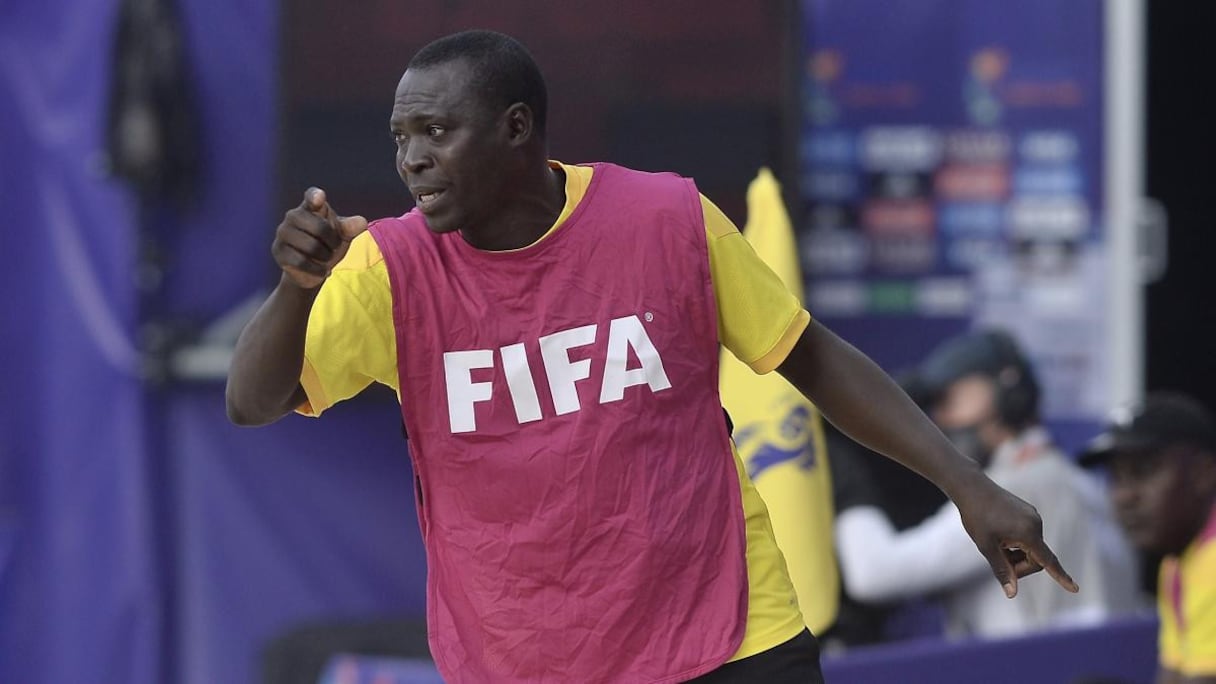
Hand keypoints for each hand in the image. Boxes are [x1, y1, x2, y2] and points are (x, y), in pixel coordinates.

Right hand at [272, 187, 367, 288]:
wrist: (312, 269)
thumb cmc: (328, 245)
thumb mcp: (342, 236)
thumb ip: (351, 228)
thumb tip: (362, 223)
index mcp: (311, 207)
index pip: (312, 197)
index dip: (315, 196)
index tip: (320, 198)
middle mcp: (293, 216)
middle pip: (319, 227)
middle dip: (333, 242)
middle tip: (333, 247)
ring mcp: (283, 232)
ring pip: (310, 246)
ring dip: (325, 257)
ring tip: (325, 258)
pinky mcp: (278, 250)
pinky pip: (301, 261)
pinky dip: (317, 269)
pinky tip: (321, 270)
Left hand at [955, 476, 1079, 597]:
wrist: (972, 488)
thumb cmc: (977, 517)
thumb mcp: (986, 546)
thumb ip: (1002, 570)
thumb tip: (1012, 594)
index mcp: (1028, 533)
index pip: (1048, 561)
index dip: (1061, 577)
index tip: (1075, 589)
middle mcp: (1036, 524)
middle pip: (1036, 559)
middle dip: (1019, 565)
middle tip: (997, 558)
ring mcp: (1033, 516)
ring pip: (1031, 548)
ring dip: (1016, 553)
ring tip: (996, 542)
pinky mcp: (1029, 512)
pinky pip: (1028, 535)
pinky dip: (1017, 542)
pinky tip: (999, 533)